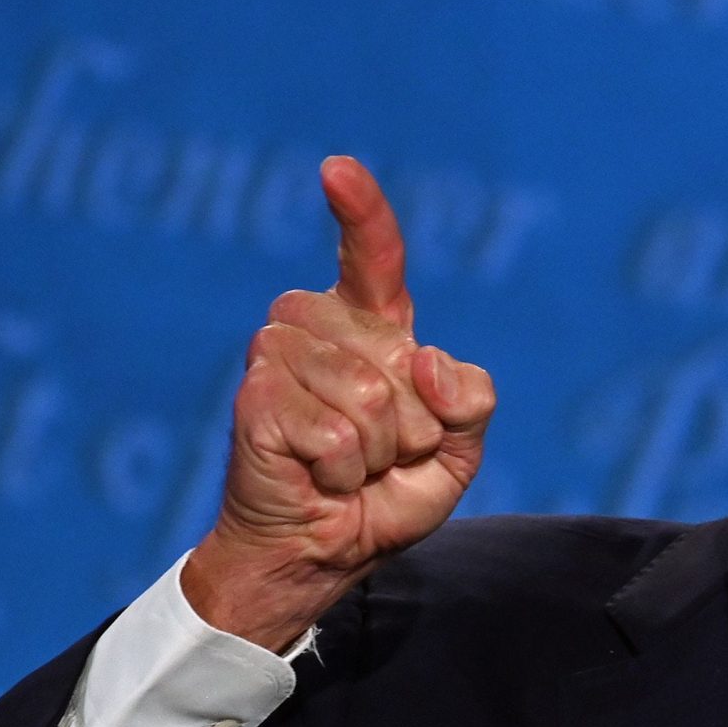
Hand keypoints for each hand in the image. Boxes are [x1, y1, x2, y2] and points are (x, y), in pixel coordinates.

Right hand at [182, 156, 497, 648]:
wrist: (320, 556)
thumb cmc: (382, 499)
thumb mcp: (456, 453)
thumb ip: (470, 402)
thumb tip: (426, 363)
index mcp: (371, 329)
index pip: (372, 259)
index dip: (361, 214)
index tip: (335, 169)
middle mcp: (317, 329)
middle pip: (401, 363)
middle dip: (412, 429)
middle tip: (378, 457)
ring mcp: (277, 357)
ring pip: (370, 399)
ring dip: (376, 454)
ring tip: (346, 469)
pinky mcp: (256, 397)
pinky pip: (338, 433)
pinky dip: (343, 471)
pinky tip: (319, 478)